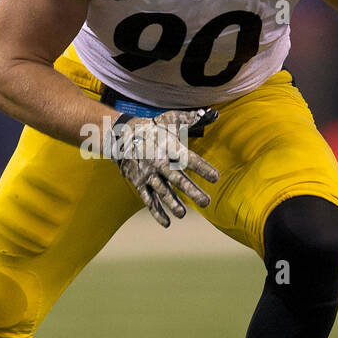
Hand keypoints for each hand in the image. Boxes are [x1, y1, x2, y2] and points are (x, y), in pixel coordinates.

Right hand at [106, 108, 219, 226]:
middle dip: (191, 191)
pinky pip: (148, 199)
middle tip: (206, 202)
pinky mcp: (139, 183)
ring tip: (183, 215)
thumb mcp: (170, 119)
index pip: (188, 159)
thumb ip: (192, 118)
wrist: (121, 135)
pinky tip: (167, 223)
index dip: (202, 168)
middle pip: (177, 178)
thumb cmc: (153, 127)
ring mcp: (148, 174)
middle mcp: (158, 162)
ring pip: (161, 191)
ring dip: (172, 203)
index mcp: (169, 146)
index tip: (216, 177)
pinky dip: (156, 212)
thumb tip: (214, 113)